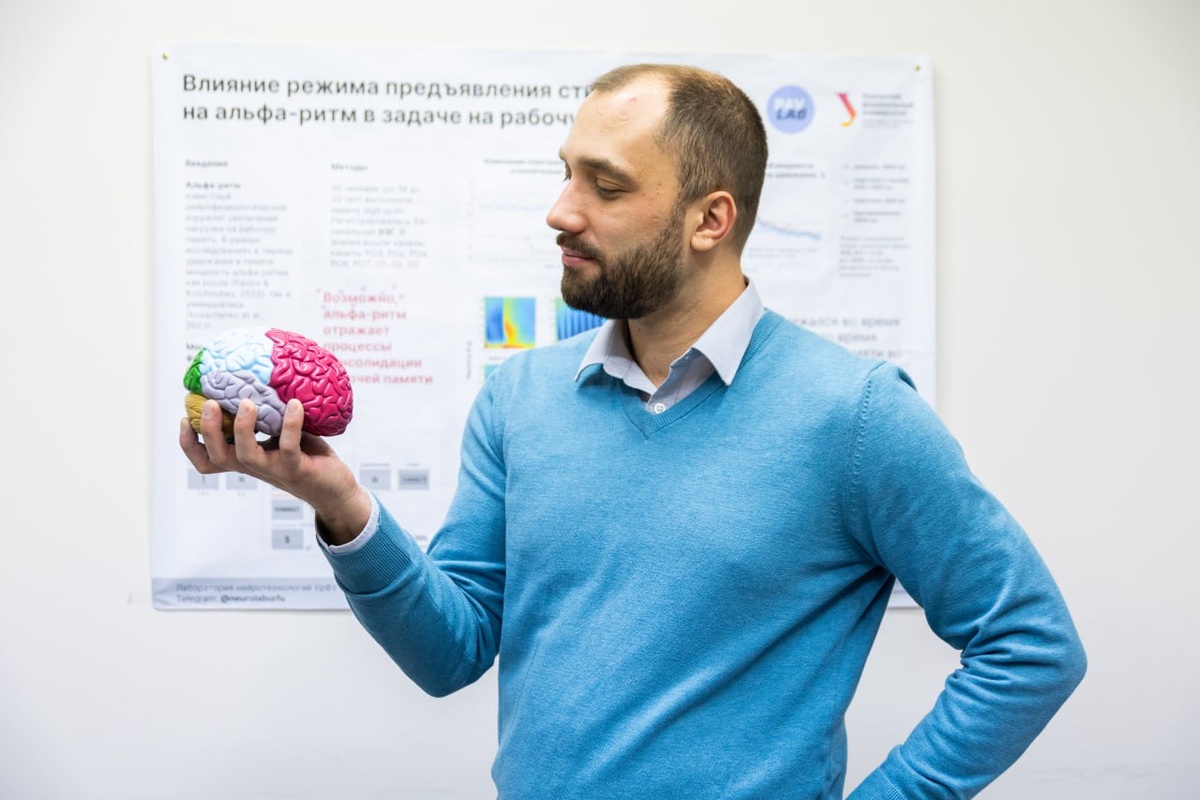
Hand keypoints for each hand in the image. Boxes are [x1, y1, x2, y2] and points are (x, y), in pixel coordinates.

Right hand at [179, 398, 371, 544]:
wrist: (334, 488)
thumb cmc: (307, 456)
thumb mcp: (280, 433)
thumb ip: (267, 414)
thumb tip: (256, 377)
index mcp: (245, 458)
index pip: (206, 460)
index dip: (189, 444)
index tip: (185, 418)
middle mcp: (254, 466)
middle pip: (217, 457)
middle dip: (208, 431)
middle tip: (209, 403)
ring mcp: (274, 469)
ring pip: (246, 455)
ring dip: (243, 427)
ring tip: (248, 402)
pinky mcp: (297, 470)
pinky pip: (289, 447)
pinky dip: (290, 424)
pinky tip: (295, 405)